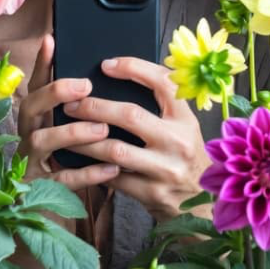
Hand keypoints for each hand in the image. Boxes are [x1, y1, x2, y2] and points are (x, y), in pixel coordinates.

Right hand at [17, 35, 119, 190]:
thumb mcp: (72, 133)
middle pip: (29, 107)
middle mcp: (26, 137)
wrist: (47, 215)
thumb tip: (105, 79)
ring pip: (40, 141)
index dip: (40, 64)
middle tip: (86, 86)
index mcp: (35, 120)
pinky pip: (61, 180)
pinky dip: (87, 174)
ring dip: (71, 132)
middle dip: (55, 93)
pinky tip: (111, 168)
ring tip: (102, 128)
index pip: (34, 86)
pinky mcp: (39, 191)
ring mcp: (29, 164)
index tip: (52, 40)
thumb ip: (82, 110)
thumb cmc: (68, 165)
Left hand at [61, 56, 210, 221]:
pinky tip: (78, 161)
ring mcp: (166, 169)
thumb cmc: (183, 157)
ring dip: (85, 141)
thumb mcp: (183, 128)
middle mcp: (179, 141)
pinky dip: (92, 169)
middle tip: (71, 104)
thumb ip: (161, 108)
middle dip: (95, 107)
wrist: (202, 203)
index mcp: (186, 118)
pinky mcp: (152, 194)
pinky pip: (113, 178)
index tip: (106, 65)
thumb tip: (117, 80)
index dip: (133, 68)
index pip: (163, 83)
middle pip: (130, 115)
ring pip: (115, 150)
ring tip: (67, 133)